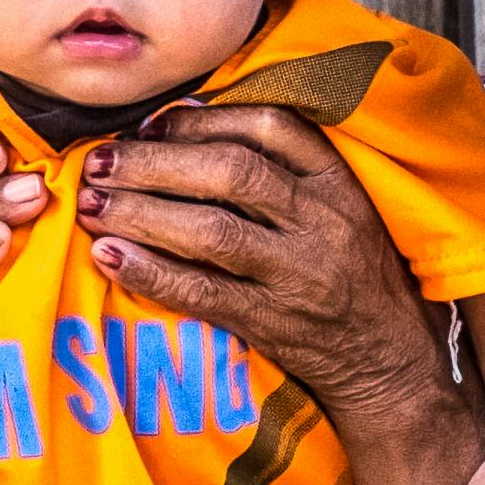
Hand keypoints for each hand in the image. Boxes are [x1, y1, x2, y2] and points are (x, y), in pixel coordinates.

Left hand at [67, 104, 448, 427]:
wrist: (393, 364)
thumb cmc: (354, 274)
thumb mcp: (342, 206)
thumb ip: (285, 168)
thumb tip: (187, 121)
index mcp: (338, 180)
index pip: (268, 127)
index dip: (200, 121)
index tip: (150, 125)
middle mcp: (323, 220)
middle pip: (230, 173)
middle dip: (154, 163)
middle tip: (100, 163)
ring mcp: (300, 274)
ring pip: (212, 231)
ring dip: (141, 213)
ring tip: (92, 206)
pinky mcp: (276, 324)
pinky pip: (203, 293)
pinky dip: (151, 273)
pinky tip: (108, 257)